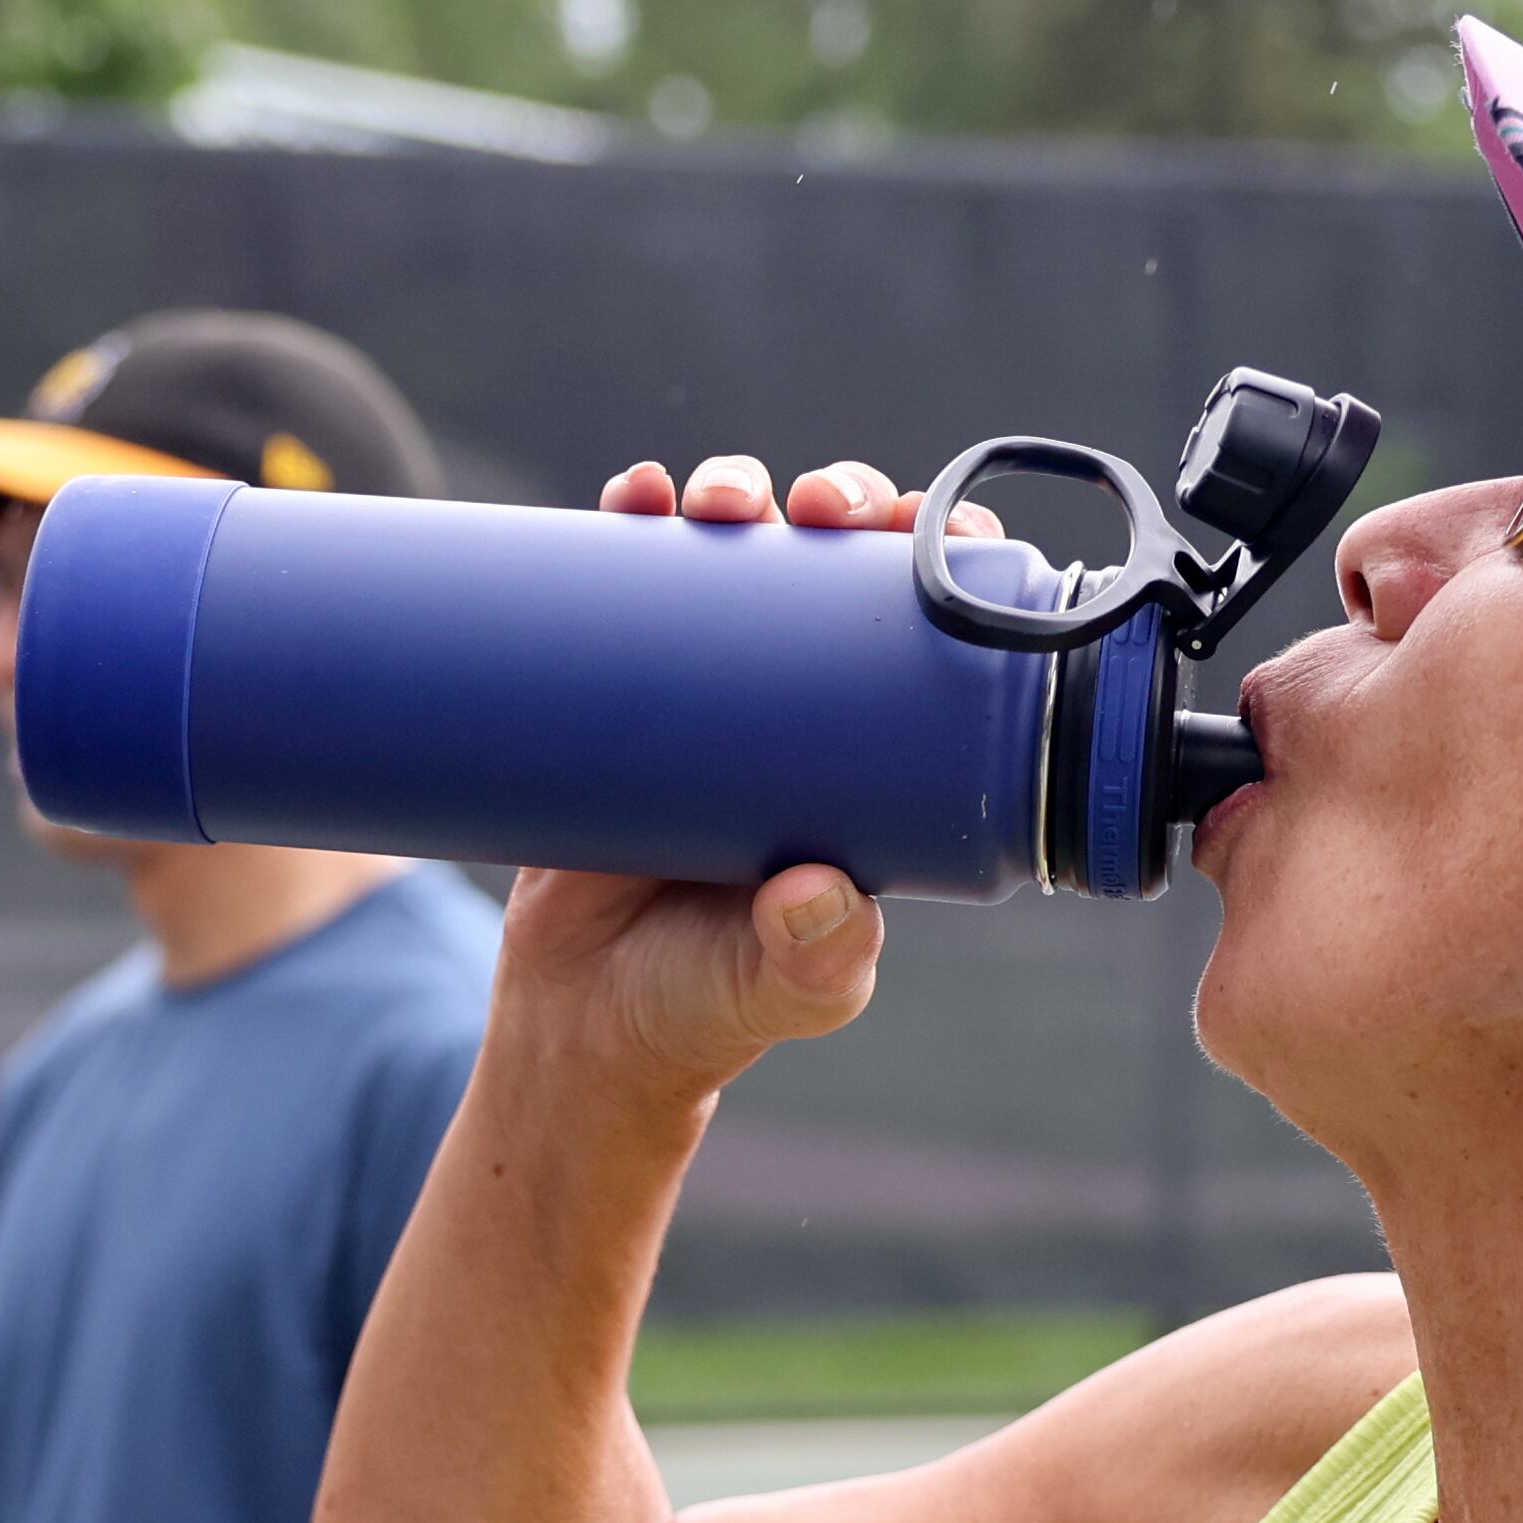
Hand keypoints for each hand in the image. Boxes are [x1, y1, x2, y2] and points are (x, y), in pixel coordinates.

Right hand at [461, 452, 1020, 1109]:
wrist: (580, 1029)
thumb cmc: (708, 1010)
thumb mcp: (787, 990)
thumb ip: (816, 958)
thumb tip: (817, 897)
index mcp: (869, 756)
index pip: (928, 629)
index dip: (943, 561)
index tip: (932, 531)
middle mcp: (791, 706)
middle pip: (833, 564)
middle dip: (839, 502)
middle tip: (819, 506)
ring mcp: (696, 690)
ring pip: (732, 553)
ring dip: (737, 493)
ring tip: (720, 499)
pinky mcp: (607, 692)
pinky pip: (619, 586)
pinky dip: (628, 525)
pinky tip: (636, 493)